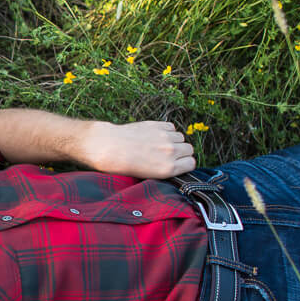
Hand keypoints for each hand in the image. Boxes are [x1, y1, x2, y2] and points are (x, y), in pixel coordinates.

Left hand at [78, 120, 196, 178]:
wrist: (108, 147)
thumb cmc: (123, 165)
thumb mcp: (148, 175)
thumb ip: (165, 169)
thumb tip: (177, 164)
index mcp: (168, 168)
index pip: (191, 163)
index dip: (184, 163)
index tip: (177, 163)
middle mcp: (170, 152)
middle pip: (189, 149)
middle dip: (181, 152)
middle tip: (167, 154)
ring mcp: (165, 137)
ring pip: (181, 137)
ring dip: (174, 140)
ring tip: (159, 144)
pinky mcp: (157, 125)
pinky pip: (172, 127)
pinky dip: (167, 130)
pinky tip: (155, 135)